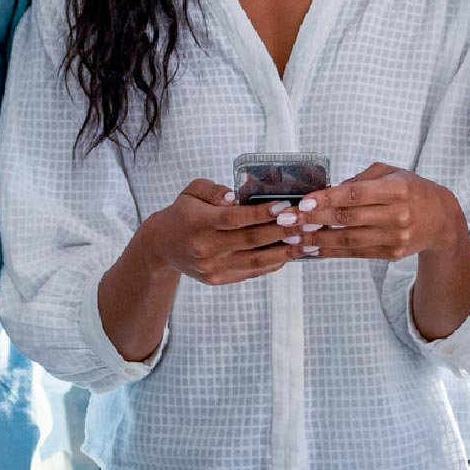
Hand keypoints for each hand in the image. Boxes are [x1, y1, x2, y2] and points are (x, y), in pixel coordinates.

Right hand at [125, 179, 301, 287]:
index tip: (285, 205)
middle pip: (250, 240)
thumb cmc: (184, 213)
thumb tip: (238, 198)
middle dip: (282, 231)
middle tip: (307, 222)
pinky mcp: (218, 279)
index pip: (234, 218)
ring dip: (284, 252)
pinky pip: (251, 272)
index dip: (261, 213)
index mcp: (198, 222)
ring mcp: (212, 267)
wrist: (162, 246)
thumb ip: (215, 190)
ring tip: (306, 242)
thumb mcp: (193, 192)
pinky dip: (272, 264)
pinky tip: (289, 254)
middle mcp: (205, 247)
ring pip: (255, 260)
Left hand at [298, 163, 469, 261]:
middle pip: (348, 219)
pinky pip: (355, 254)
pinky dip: (330, 252)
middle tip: (286, 220)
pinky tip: (310, 248)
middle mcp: (398, 215)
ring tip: (292, 238)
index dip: (328, 198)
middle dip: (313, 219)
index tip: (303, 202)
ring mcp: (395, 238)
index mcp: (398, 190)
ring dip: (316, 239)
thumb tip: (327, 190)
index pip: (356, 194)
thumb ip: (360, 180)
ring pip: (348, 240)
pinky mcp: (391, 253)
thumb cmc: (410, 189)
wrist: (441, 219)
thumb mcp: (390, 173)